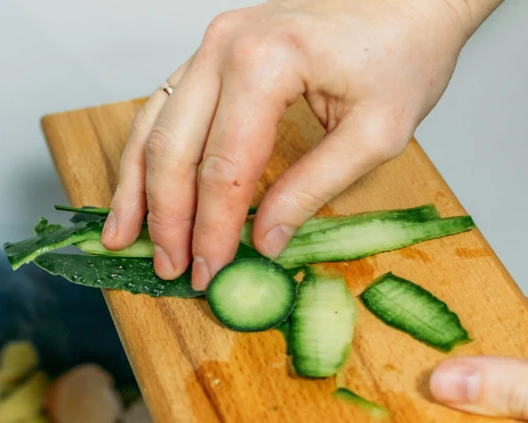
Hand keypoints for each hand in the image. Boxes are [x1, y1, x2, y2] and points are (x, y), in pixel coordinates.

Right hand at [102, 0, 502, 289]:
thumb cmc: (404, 53)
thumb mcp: (376, 134)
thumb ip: (313, 190)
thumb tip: (262, 242)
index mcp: (266, 63)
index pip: (223, 167)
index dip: (211, 229)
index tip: (208, 273)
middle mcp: (224, 47)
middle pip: (173, 150)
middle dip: (167, 219)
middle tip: (170, 268)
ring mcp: (210, 45)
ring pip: (152, 126)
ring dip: (137, 189)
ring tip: (122, 237)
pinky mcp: (210, 52)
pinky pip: (164, 108)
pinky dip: (146, 154)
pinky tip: (138, 191)